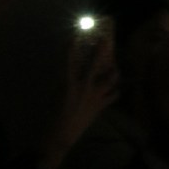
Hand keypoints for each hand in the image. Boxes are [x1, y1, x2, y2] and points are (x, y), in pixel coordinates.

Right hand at [37, 21, 118, 168]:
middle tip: (104, 39)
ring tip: (114, 67)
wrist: (61, 134)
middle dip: (101, 49)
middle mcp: (84, 86)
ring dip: (113, 72)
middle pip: (95, 63)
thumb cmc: (53, 113)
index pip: (70, 58)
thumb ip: (64, 79)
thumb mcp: (55, 92)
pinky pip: (113, 96)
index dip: (72, 44)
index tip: (76, 34)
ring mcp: (95, 96)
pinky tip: (114, 89)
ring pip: (110, 79)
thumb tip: (70, 69)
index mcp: (69, 82)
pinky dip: (114, 91)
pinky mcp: (100, 106)